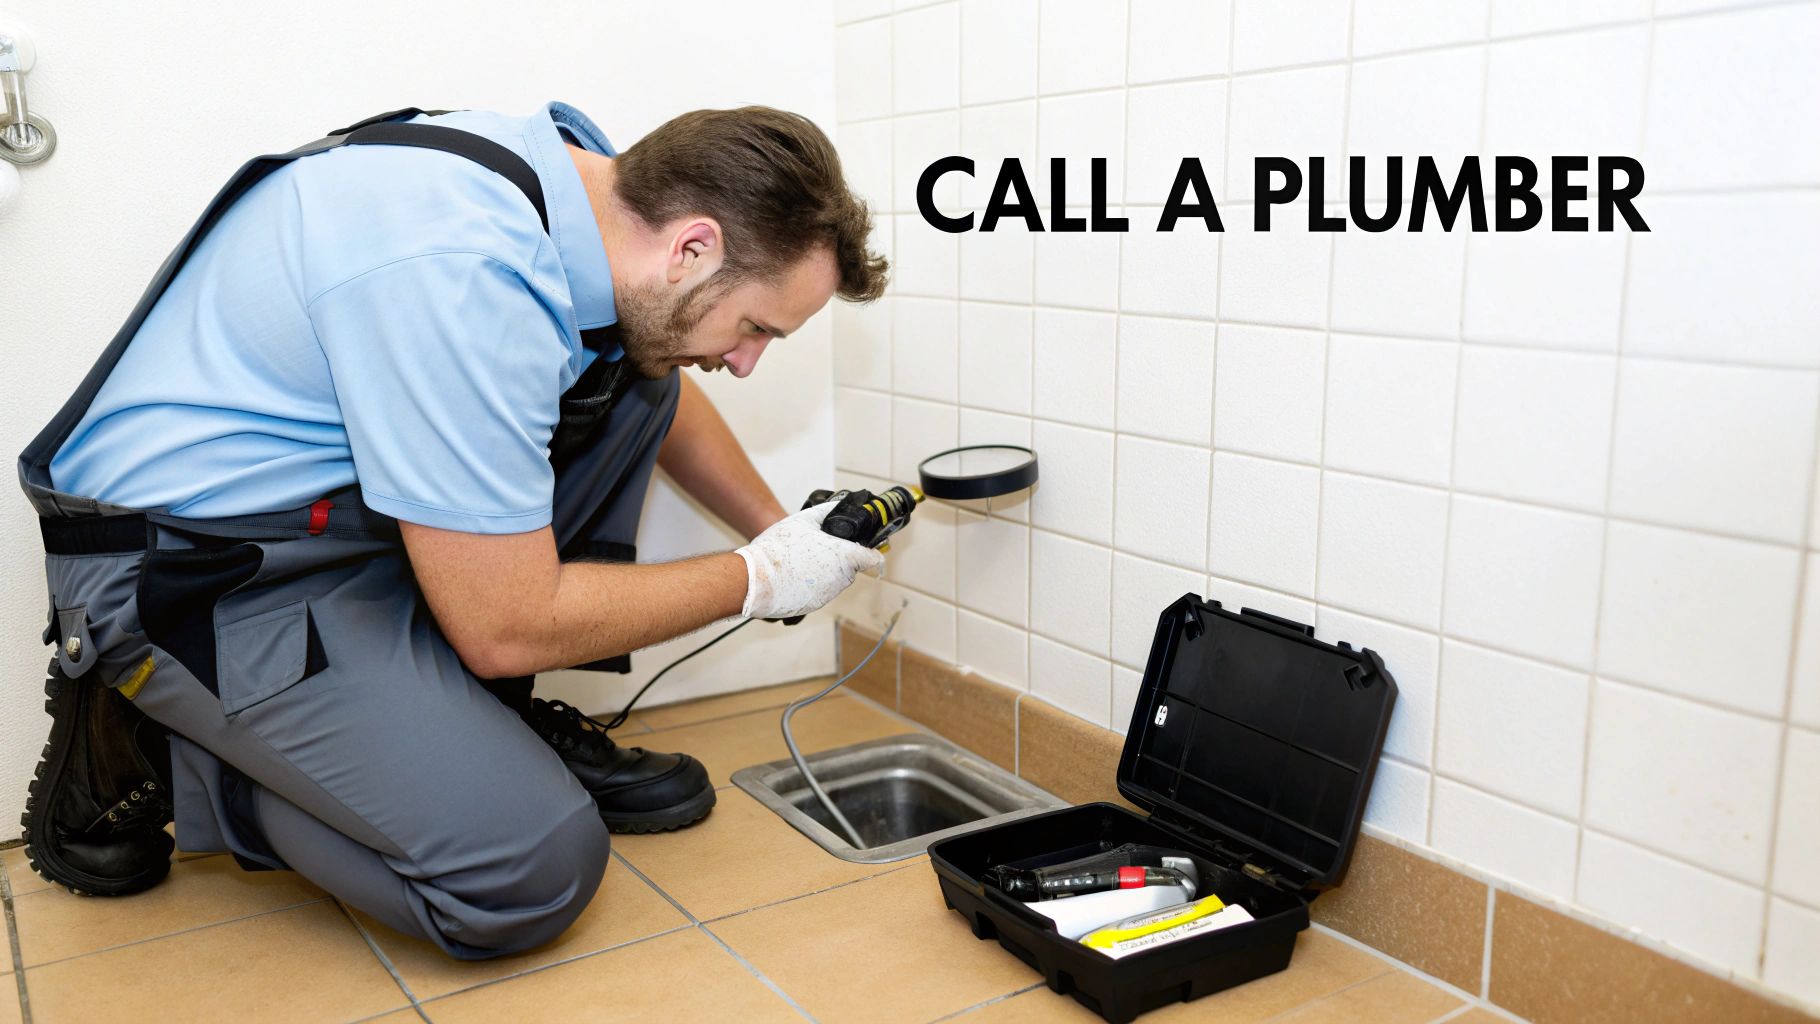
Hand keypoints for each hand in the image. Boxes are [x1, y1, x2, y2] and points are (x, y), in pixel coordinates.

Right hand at [734, 501, 884, 619]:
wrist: (754, 578)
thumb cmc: (779, 548)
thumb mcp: (803, 520)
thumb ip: (825, 512)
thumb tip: (837, 504)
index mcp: (844, 557)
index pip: (873, 559)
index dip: (871, 553)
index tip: (867, 551)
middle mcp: (841, 579)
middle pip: (850, 569)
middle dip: (840, 560)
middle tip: (819, 550)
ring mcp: (828, 594)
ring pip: (834, 581)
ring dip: (824, 572)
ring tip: (801, 561)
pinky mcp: (813, 606)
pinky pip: (819, 593)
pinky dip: (811, 585)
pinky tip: (794, 575)